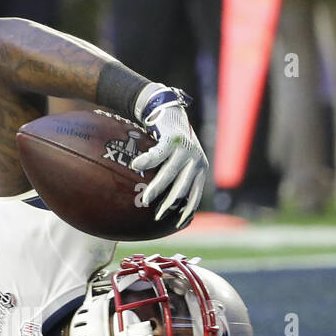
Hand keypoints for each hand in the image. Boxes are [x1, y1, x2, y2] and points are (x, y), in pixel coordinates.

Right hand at [131, 86, 206, 223]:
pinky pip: (158, 154)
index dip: (188, 210)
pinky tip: (136, 166)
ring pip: (170, 173)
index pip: (196, 194)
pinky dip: (147, 161)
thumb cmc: (170, 140)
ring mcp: (185, 150)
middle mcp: (196, 160)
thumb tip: (163, 198)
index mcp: (200, 168)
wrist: (170, 112)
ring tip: (146, 199)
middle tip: (157, 215)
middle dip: (171, 203)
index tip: (178, 223)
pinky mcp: (172, 139)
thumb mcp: (178, 159)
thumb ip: (176, 175)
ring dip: (157, 188)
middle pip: (183, 187)